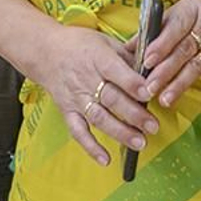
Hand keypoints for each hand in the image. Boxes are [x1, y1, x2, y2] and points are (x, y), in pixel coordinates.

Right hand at [31, 25, 155, 167]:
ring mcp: (76, 98)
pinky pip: (78, 131)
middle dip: (134, 114)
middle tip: (153, 126)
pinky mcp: (67, 111)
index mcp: (98, 58)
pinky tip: (105, 159)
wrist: (46, 52)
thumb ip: (129, 55)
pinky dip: (90, 147)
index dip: (133, 84)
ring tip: (140, 142)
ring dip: (120, 132)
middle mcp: (86, 79)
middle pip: (111, 99)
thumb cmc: (81, 45)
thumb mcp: (106, 41)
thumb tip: (155, 64)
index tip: (149, 94)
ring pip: (99, 117)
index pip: (116, 72)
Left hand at [140, 0, 200, 110]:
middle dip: (165, 71)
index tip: (146, 61)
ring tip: (166, 100)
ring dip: (182, 83)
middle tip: (149, 89)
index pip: (175, 28)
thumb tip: (130, 45)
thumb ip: (160, 26)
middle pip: (184, 50)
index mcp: (194, 9)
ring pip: (200, 64)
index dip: (161, 45)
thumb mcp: (186, 4)